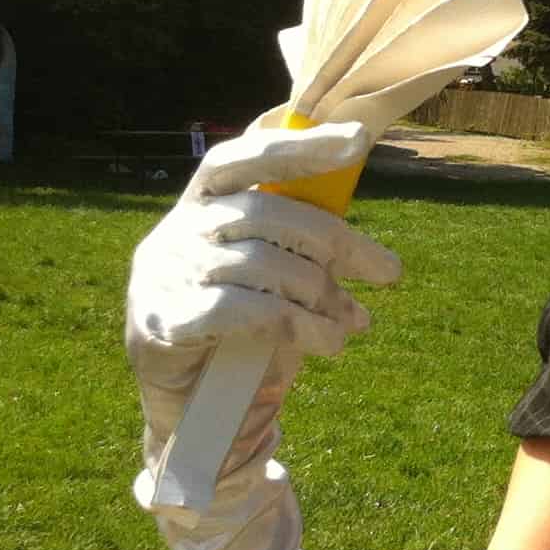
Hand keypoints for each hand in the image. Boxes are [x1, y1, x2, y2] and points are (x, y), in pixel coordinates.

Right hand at [125, 115, 399, 472]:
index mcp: (201, 206)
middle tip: (388, 272)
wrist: (191, 408)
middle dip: (339, 242)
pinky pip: (245, 311)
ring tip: (355, 324)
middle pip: (270, 214)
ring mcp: (163, 274)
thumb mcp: (275, 280)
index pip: (244, 159)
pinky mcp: (161, 322)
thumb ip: (305, 255)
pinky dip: (301, 326)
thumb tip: (381, 263)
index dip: (299, 148)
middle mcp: (177, 231)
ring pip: (266, 265)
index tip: (358, 141)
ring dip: (325, 296)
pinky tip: (329, 342)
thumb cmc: (241, 332)